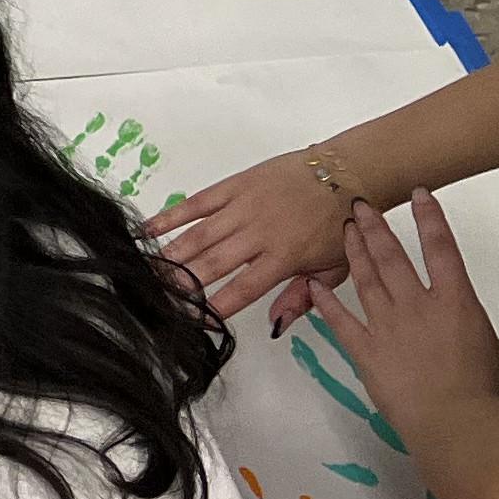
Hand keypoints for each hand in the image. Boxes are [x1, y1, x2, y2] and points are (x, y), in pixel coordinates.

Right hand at [156, 153, 361, 331]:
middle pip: (213, 262)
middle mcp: (259, 233)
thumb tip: (276, 326)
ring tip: (149, 271)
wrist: (349, 173)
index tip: (194, 320)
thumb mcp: (334, 269)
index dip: (216, 305)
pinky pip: (197, 202)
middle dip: (184, 283)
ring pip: (199, 235)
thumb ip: (303, 298)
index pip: (243, 288)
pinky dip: (171, 216)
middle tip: (160, 297)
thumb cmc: (341, 223)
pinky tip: (149, 229)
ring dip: (172, 254)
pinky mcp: (236, 185)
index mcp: (285, 257)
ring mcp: (244, 207)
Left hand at [318, 193, 498, 452]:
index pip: (442, 249)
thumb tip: (453, 317)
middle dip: (374, 227)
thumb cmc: (478, 387)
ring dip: (353, 252)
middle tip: (358, 205)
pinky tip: (311, 285)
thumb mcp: (485, 342)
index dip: (429, 218)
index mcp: (456, 302)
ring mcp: (388, 326)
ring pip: (365, 280)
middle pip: (393, 257)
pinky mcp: (365, 350)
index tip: (417, 194)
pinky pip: (340, 320)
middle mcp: (418, 306)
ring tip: (342, 231)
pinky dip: (324, 301)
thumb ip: (463, 321)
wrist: (453, 421)